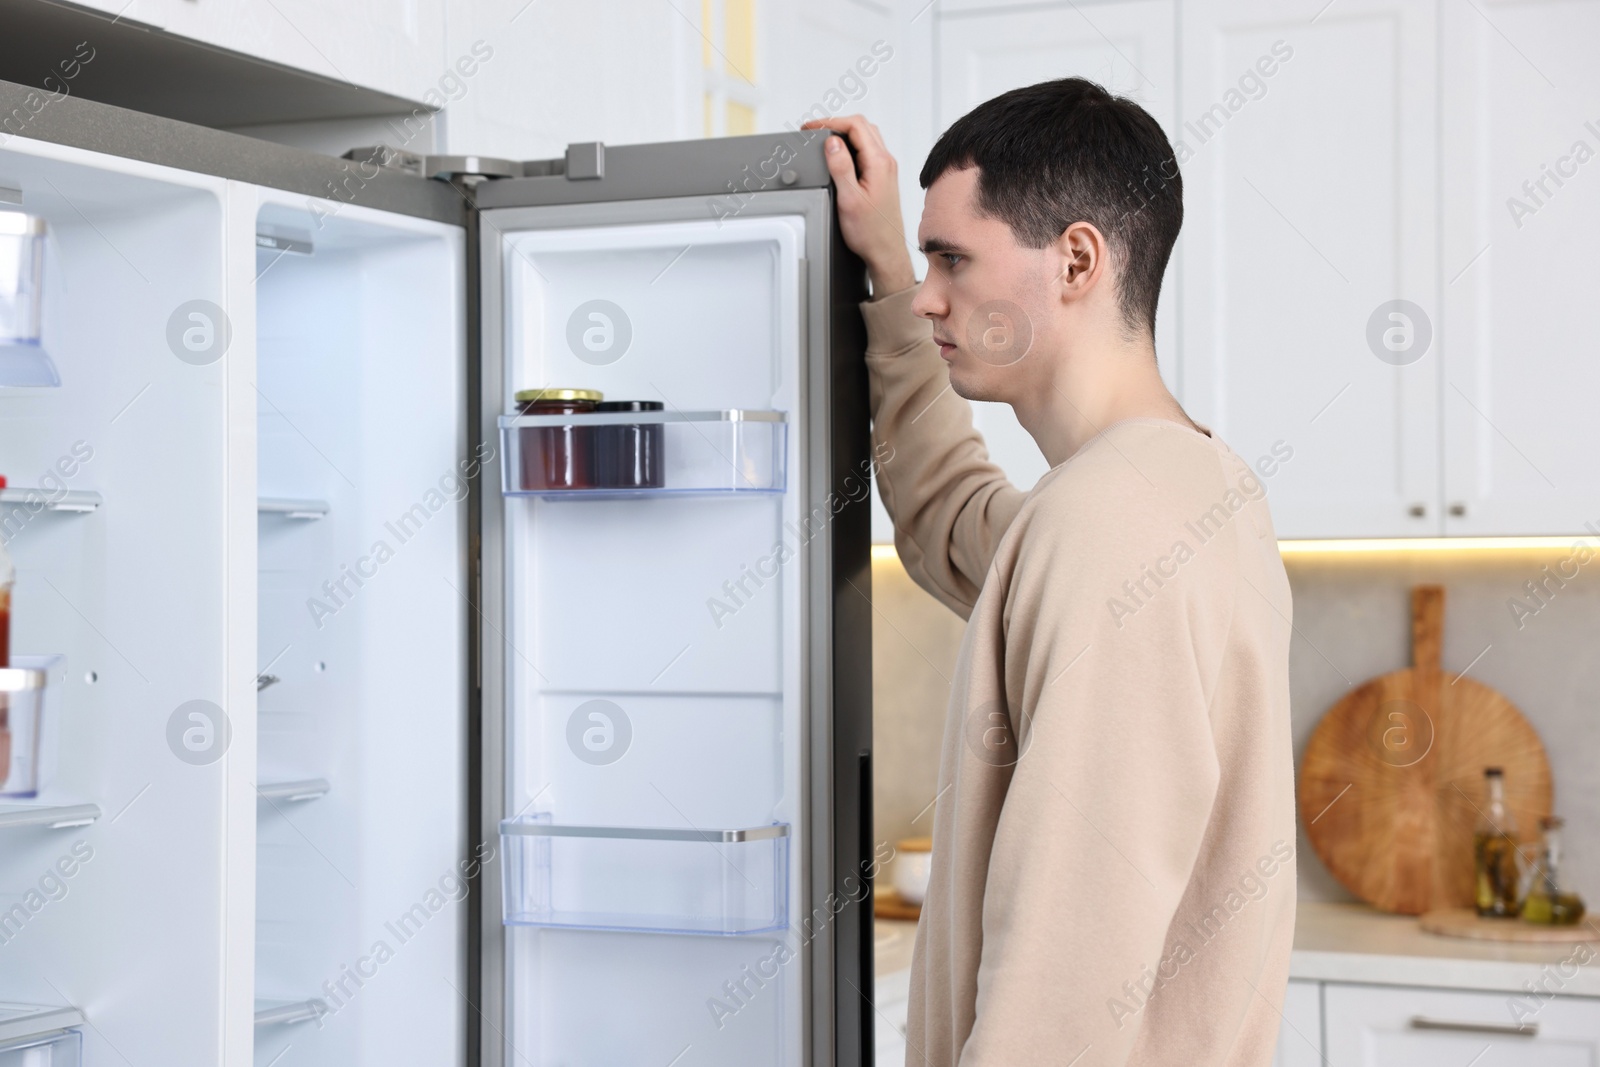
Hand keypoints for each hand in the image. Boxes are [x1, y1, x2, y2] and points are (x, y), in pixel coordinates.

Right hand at [801, 115, 916, 295]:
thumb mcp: (849, 199)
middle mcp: (886, 162)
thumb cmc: (870, 233)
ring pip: (865, 136)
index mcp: (879, 163)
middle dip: (836, 123)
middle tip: (815, 131)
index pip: (855, 126)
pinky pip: (867, 150)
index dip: (831, 121)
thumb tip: (832, 143)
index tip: (812, 127)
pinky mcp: (882, 177)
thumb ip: (840, 167)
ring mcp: (886, 169)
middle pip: (862, 126)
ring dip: (844, 133)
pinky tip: (839, 155)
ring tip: (824, 140)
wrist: (885, 251)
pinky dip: (850, 146)